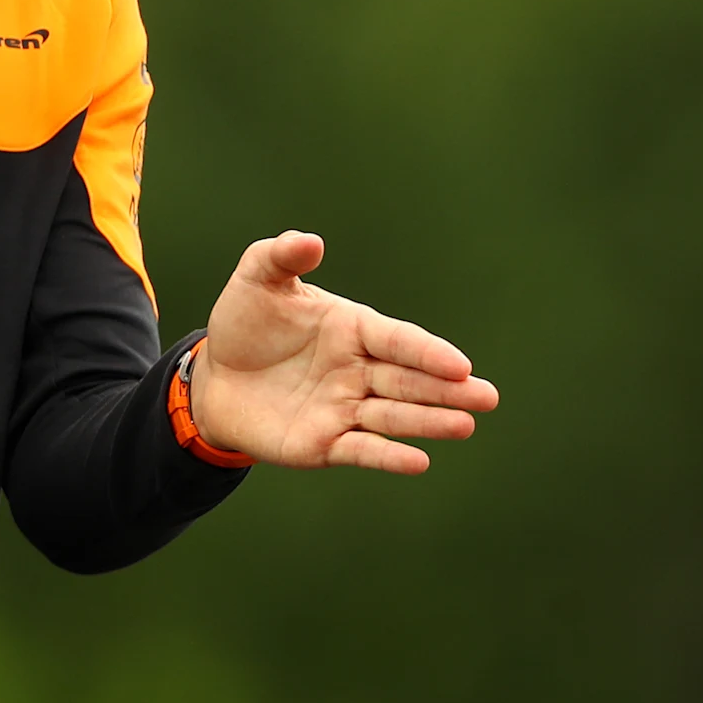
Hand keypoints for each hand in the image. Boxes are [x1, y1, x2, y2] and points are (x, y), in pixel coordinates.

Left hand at [184, 231, 498, 473]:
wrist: (215, 379)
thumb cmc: (245, 323)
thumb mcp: (258, 281)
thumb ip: (282, 257)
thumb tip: (311, 241)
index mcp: (354, 329)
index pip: (398, 340)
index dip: (428, 352)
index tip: (460, 365)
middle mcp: (359, 370)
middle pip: (409, 381)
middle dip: (448, 390)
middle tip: (487, 398)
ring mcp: (345, 409)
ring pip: (394, 416)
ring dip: (429, 422)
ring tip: (464, 426)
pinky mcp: (326, 444)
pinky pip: (362, 449)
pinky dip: (389, 457)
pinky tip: (420, 462)